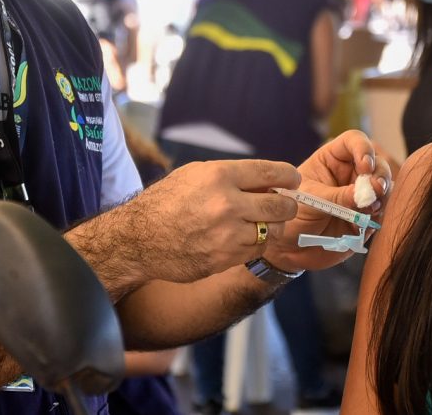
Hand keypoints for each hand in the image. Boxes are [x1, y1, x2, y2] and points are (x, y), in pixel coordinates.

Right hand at [116, 160, 298, 283]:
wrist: (138, 239)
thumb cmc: (166, 202)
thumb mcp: (195, 175)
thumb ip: (231, 176)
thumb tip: (265, 181)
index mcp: (219, 176)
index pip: (271, 173)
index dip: (288, 176)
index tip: (293, 180)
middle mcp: (226, 204)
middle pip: (280, 205)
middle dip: (287, 205)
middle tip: (284, 204)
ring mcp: (227, 234)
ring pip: (273, 231)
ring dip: (274, 226)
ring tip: (264, 222)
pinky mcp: (225, 258)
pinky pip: (257, 250)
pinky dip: (258, 243)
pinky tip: (247, 237)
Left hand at [265, 130, 392, 271]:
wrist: (293, 251)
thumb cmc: (294, 218)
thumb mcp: (310, 202)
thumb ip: (337, 197)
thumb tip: (365, 194)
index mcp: (331, 160)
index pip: (353, 141)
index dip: (363, 148)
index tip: (366, 165)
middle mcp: (350, 173)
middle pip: (376, 162)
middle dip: (380, 174)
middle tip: (376, 189)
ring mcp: (361, 194)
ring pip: (384, 185)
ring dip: (383, 194)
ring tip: (371, 207)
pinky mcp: (368, 215)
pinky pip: (384, 209)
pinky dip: (381, 212)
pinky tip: (370, 219)